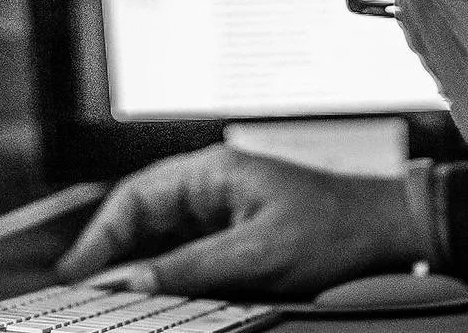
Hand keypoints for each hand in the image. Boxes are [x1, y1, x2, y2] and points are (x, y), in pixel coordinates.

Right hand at [54, 147, 423, 299]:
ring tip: (108, 295)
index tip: (80, 269)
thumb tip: (137, 281)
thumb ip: (194, 267)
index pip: (138, 196)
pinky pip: (186, 250)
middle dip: (110, 250)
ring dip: (136, 263)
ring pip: (161, 235)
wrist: (388, 232)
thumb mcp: (260, 254)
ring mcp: (224, 208)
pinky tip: (153, 293)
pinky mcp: (237, 232)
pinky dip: (165, 271)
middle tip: (81, 288)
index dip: (102, 234)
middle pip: (142, 214)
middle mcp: (213, 185)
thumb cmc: (337, 229)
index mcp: (213, 172)